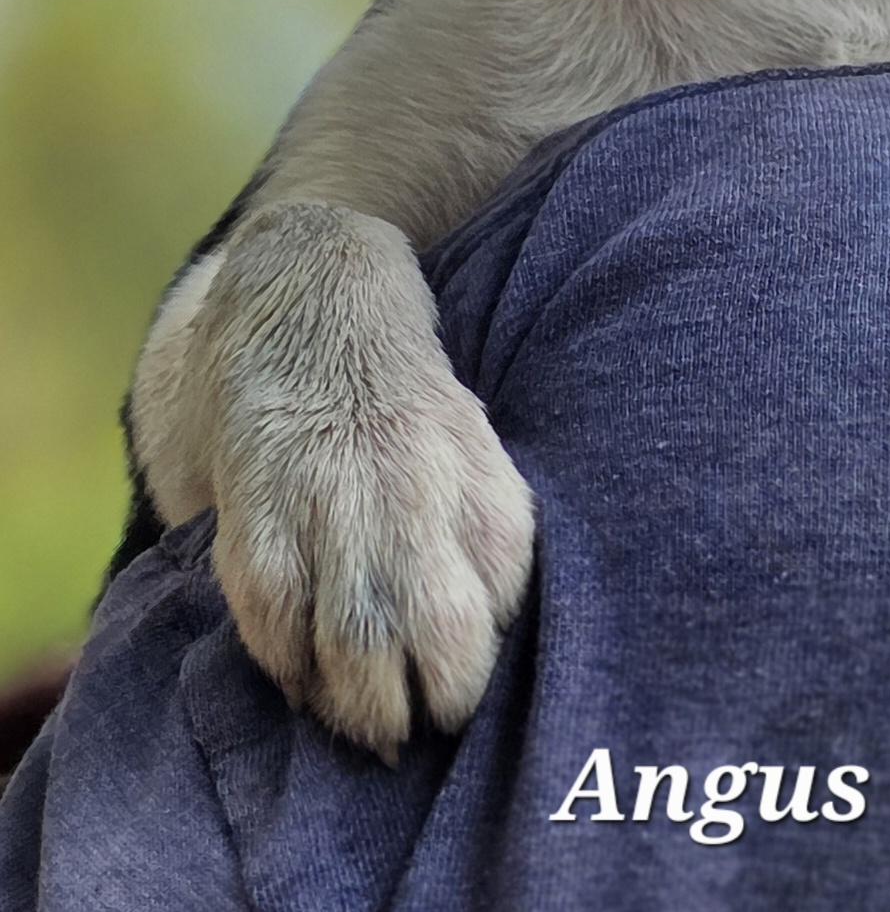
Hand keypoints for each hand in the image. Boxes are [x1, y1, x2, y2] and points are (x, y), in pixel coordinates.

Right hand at [149, 202, 533, 758]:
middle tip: (420, 723)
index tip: (462, 674)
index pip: (503, 605)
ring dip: (361, 710)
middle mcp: (415, 491)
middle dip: (432, 705)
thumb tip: (490, 628)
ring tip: (368, 725)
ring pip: (357, 650)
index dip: (482, 658)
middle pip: (442, 639)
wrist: (308, 293)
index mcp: (480, 477)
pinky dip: (290, 669)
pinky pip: (274, 627)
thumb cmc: (403, 391)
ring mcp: (333, 503)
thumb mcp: (475, 440)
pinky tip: (303, 676)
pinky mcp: (257, 512)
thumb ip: (485, 524)